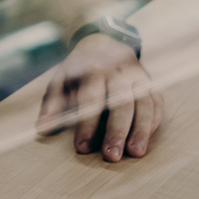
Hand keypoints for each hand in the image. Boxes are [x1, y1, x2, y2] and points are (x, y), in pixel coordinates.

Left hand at [36, 33, 163, 161]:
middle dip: (117, 131)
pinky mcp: (150, 84)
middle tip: (111, 156)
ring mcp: (138, 78)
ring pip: (143, 104)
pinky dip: (154, 122)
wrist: (104, 42)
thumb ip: (52, 104)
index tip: (81, 147)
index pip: (91, 100)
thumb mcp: (61, 79)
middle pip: (121, 103)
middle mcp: (119, 73)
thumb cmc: (80, 69)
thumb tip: (41, 129)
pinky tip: (146, 139)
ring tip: (135, 153)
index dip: (86, 125)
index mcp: (93, 71)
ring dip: (141, 130)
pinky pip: (157, 103)